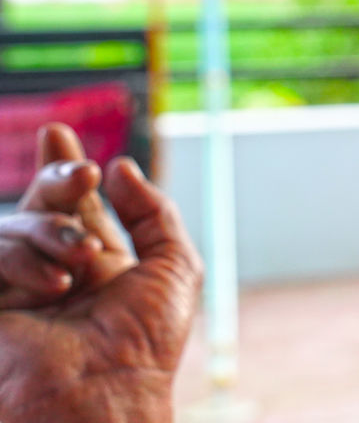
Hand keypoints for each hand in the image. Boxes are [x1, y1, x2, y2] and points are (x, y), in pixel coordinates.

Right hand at [0, 124, 202, 422]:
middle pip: (42, 203)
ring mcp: (17, 288)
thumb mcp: (175, 267)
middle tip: (84, 175)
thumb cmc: (145, 342)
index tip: (59, 133)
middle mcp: (55, 271)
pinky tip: (54, 286)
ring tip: (83, 263)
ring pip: (15, 226)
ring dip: (52, 232)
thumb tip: (121, 166)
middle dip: (60, 177)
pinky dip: (22, 261)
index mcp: (98, 264)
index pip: (75, 206)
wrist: (104, 394)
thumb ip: (154, 212)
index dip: (62, 168)